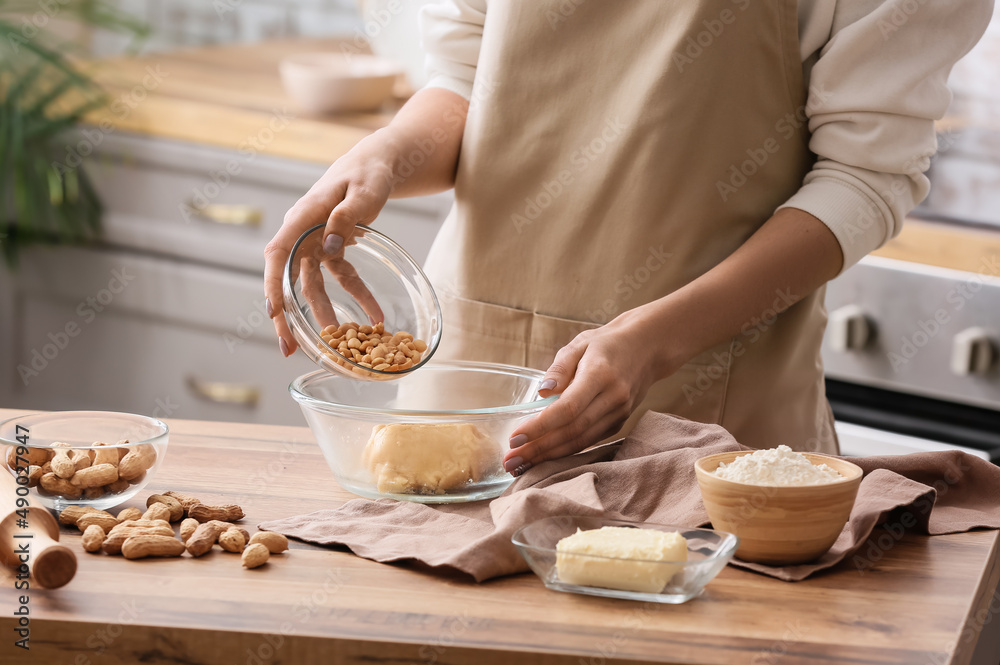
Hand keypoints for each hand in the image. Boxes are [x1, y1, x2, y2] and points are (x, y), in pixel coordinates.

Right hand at [265, 133, 394, 355]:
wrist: (375, 163)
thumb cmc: (367, 172)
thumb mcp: (364, 190)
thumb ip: (347, 216)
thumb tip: (330, 245)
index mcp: (303, 217)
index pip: (278, 253)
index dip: (272, 284)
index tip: (272, 312)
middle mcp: (303, 234)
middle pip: (288, 279)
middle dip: (288, 316)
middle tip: (289, 348)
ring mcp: (316, 243)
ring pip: (313, 286)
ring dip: (323, 315)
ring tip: (336, 345)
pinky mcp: (333, 250)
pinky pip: (343, 278)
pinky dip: (358, 297)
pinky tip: (375, 316)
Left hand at [503, 310, 667, 475]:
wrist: (647, 348)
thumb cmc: (606, 344)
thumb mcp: (579, 344)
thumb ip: (559, 368)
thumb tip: (542, 393)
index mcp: (600, 374)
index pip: (568, 408)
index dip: (540, 426)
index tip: (515, 438)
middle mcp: (613, 397)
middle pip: (572, 430)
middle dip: (539, 449)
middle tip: (511, 461)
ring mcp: (619, 413)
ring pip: (581, 441)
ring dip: (549, 456)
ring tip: (521, 465)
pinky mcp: (619, 423)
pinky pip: (589, 441)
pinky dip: (565, 451)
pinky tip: (543, 457)